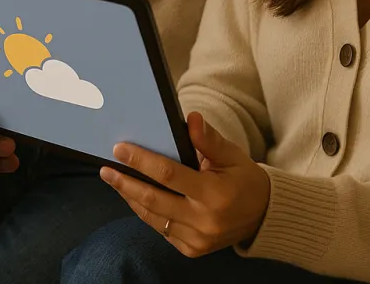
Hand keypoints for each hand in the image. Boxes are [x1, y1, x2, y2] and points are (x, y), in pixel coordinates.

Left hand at [101, 112, 269, 257]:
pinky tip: (136, 198)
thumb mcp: (233, 156)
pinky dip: (147, 213)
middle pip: (153, 200)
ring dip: (131, 198)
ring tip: (116, 181)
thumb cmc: (245, 180)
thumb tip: (190, 119)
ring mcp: (197, 239)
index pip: (169, 175)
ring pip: (153, 218)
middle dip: (125, 183)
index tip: (120, 149)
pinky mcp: (192, 250)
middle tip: (106, 170)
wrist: (263, 217)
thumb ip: (209, 140)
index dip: (142, 161)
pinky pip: (161, 230)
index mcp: (214, 194)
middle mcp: (204, 221)